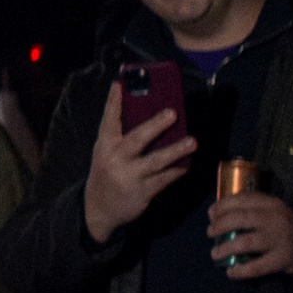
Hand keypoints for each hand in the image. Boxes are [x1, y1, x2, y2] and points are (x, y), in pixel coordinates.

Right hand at [82, 88, 194, 241]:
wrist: (99, 209)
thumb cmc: (107, 172)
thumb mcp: (106, 153)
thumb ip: (122, 137)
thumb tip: (148, 114)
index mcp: (104, 146)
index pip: (109, 121)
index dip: (114, 102)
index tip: (120, 84)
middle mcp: (115, 159)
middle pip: (137, 139)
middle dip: (155, 125)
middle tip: (172, 113)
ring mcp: (129, 176)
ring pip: (156, 161)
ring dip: (176, 151)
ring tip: (193, 141)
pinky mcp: (143, 192)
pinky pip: (165, 179)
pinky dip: (177, 170)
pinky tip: (187, 163)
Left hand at [209, 190, 292, 280]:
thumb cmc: (286, 227)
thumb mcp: (274, 210)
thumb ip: (251, 208)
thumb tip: (216, 214)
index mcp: (272, 204)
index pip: (241, 200)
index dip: (221, 207)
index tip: (211, 215)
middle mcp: (276, 219)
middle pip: (239, 219)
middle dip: (219, 226)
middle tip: (210, 233)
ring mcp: (280, 239)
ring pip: (245, 242)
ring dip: (225, 248)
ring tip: (215, 253)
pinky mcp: (284, 259)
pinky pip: (257, 266)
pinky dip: (241, 270)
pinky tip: (231, 272)